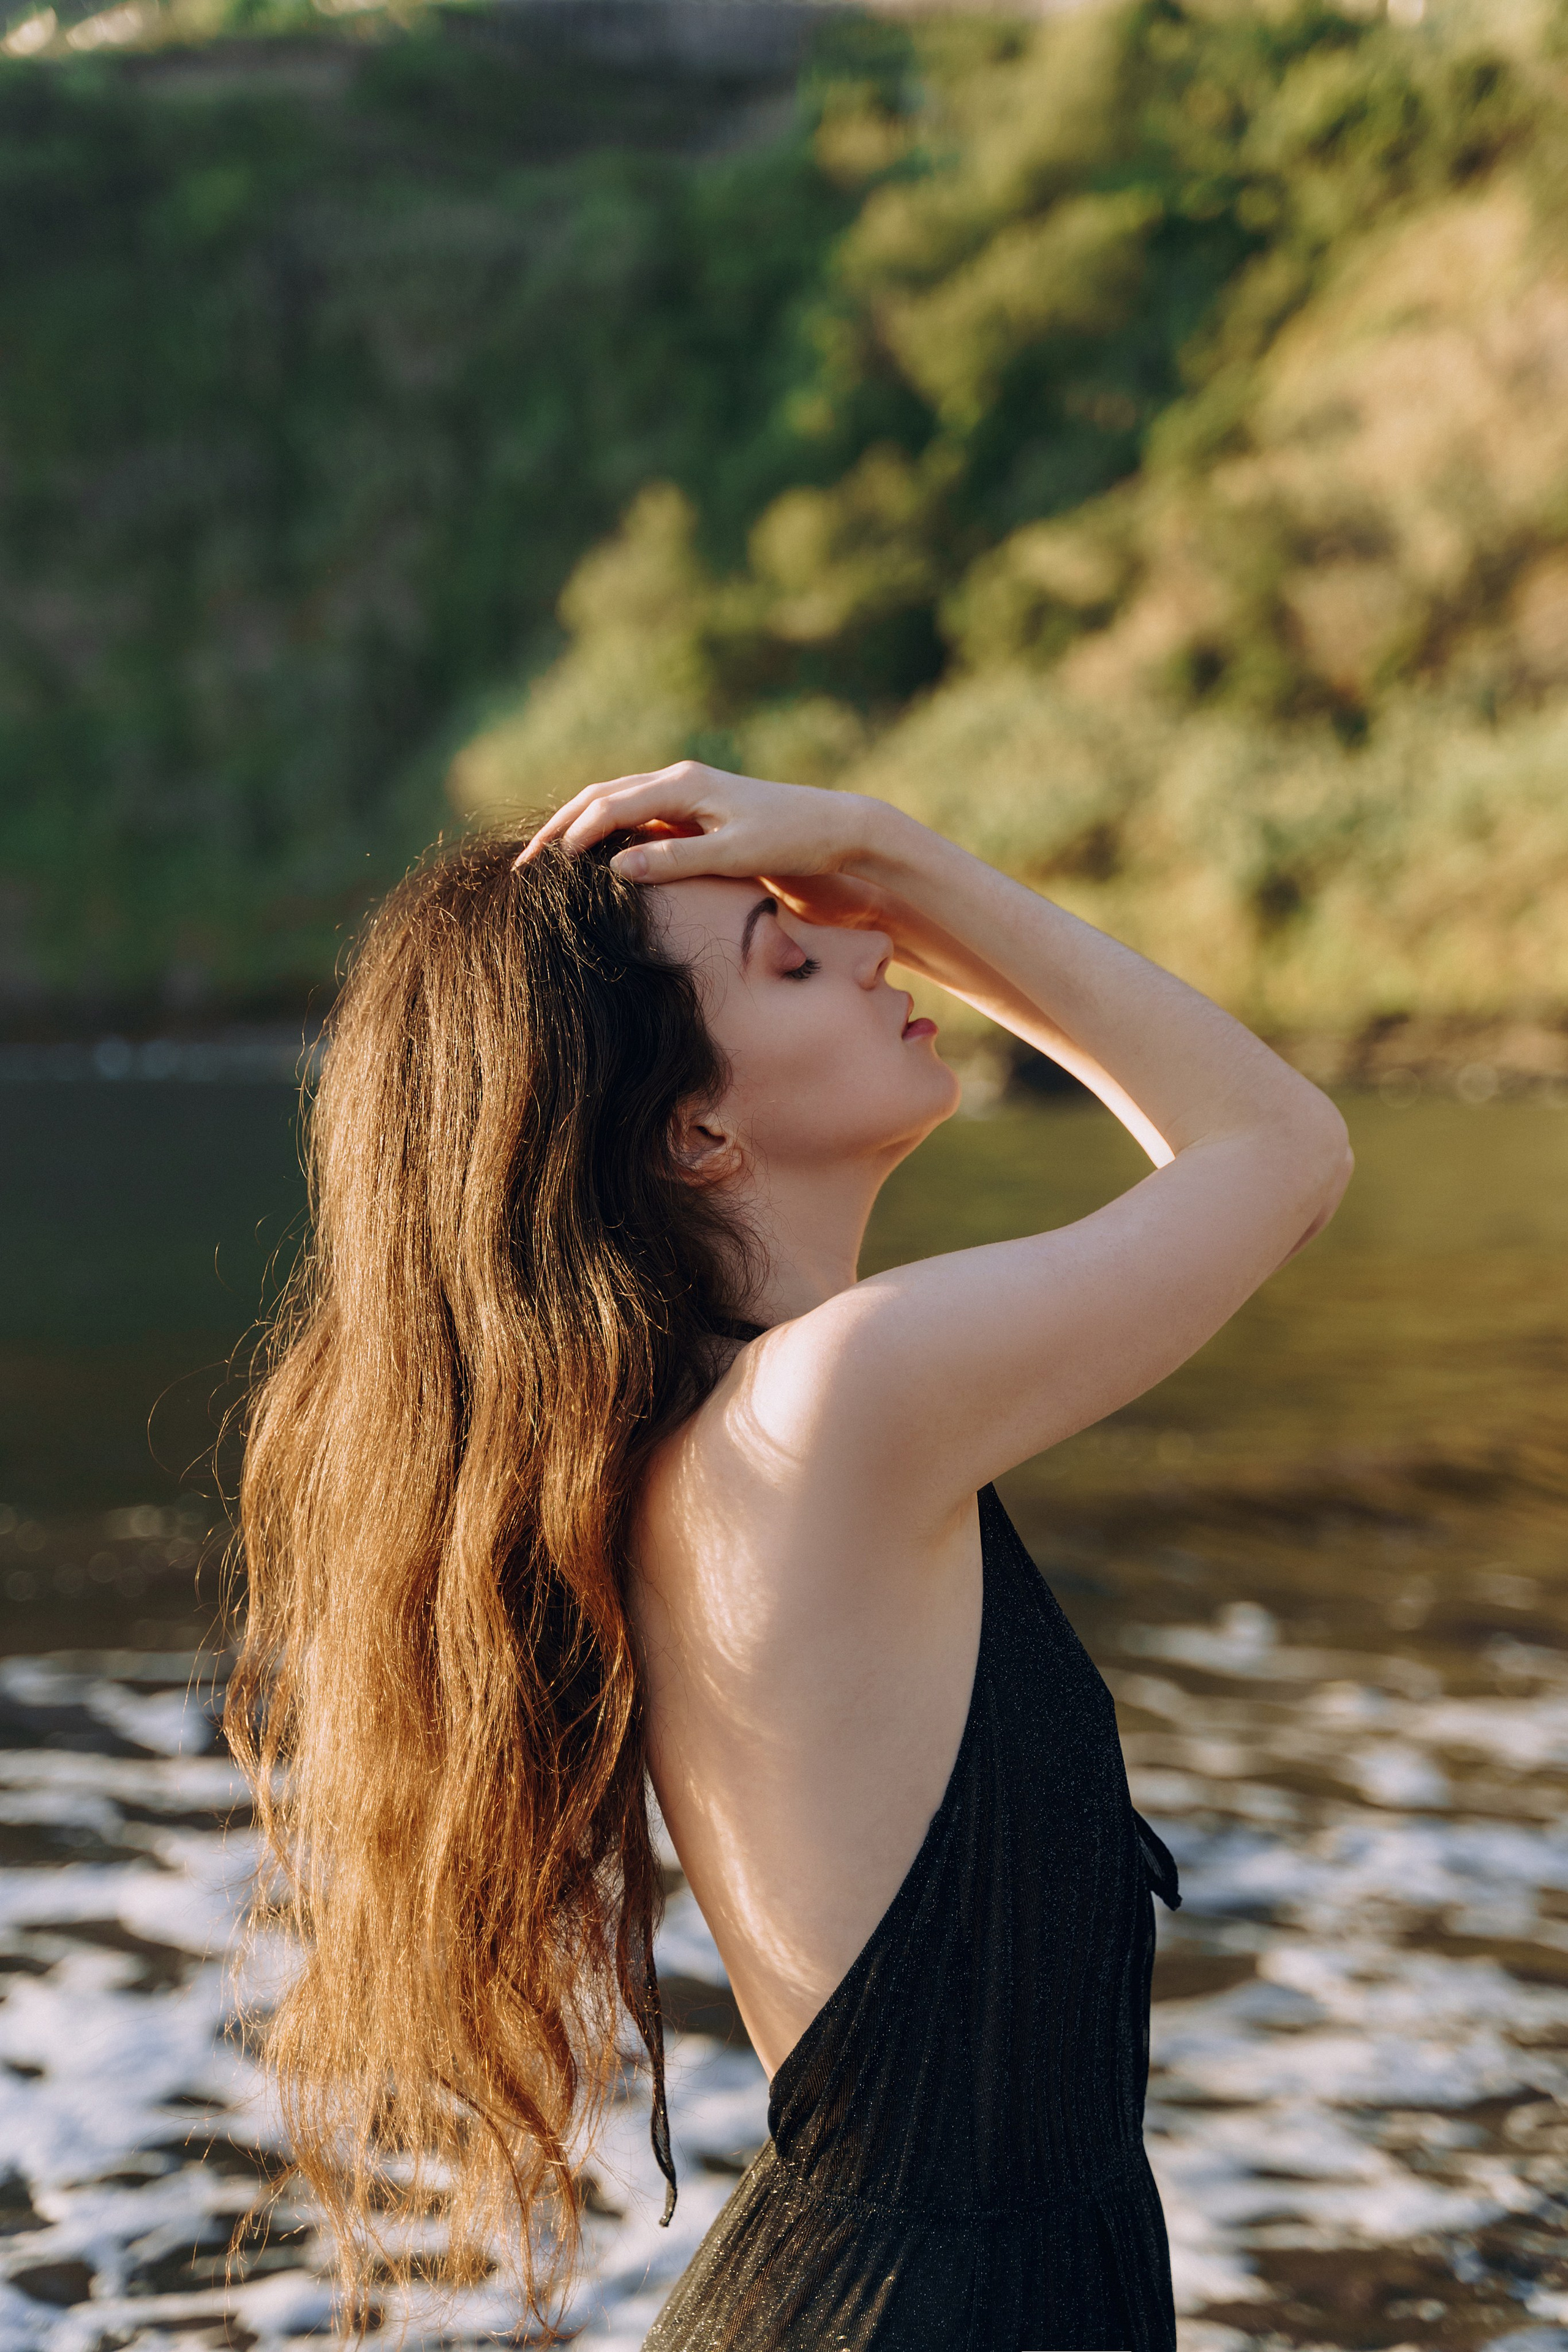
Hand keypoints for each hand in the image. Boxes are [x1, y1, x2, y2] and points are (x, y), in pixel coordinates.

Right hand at [518, 761, 879, 901]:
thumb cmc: (790, 841)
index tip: (544, 868)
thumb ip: (674, 861)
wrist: (835, 829)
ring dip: (576, 827)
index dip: (573, 837)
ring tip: (543, 860)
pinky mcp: (692, 810)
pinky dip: (604, 832)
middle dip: (559, 828)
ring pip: (613, 803)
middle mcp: (678, 781)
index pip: (609, 807)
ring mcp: (684, 793)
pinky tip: (589, 858)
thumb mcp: (733, 856)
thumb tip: (615, 868)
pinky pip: (635, 816)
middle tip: (523, 864)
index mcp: (683, 785)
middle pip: (600, 797)